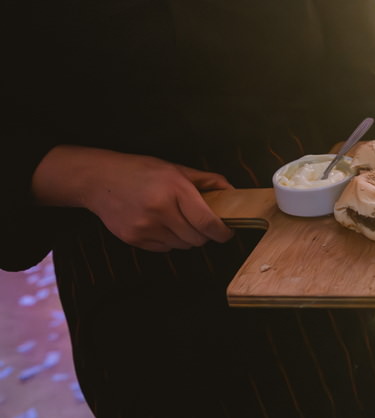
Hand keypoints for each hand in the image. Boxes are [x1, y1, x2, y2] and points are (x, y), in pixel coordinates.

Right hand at [33, 146, 233, 252]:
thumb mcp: (176, 169)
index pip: (207, 222)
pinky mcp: (133, 239)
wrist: (99, 180)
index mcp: (174, 190)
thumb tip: (232, 191)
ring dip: (188, 238)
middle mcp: (160, 210)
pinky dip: (170, 241)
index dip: (222, 232)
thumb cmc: (140, 171)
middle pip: (197, 238)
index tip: (227, 232)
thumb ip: (206, 181)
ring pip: (182, 245)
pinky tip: (162, 225)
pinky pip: (164, 249)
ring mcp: (145, 227)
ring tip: (180, 221)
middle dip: (206, 234)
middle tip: (204, 225)